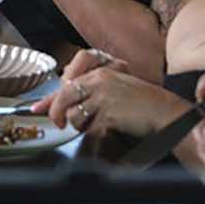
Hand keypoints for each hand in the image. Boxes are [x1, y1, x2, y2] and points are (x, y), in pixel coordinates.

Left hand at [32, 49, 187, 138]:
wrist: (167, 112)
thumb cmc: (143, 103)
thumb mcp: (114, 89)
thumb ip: (89, 93)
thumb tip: (61, 106)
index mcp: (99, 71)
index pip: (66, 82)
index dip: (50, 98)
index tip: (37, 108)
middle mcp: (99, 80)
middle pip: (64, 96)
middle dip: (57, 113)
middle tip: (59, 124)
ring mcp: (103, 96)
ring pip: (74, 114)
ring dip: (81, 124)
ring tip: (98, 124)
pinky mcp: (108, 112)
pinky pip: (89, 127)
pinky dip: (95, 132)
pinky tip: (107, 129)